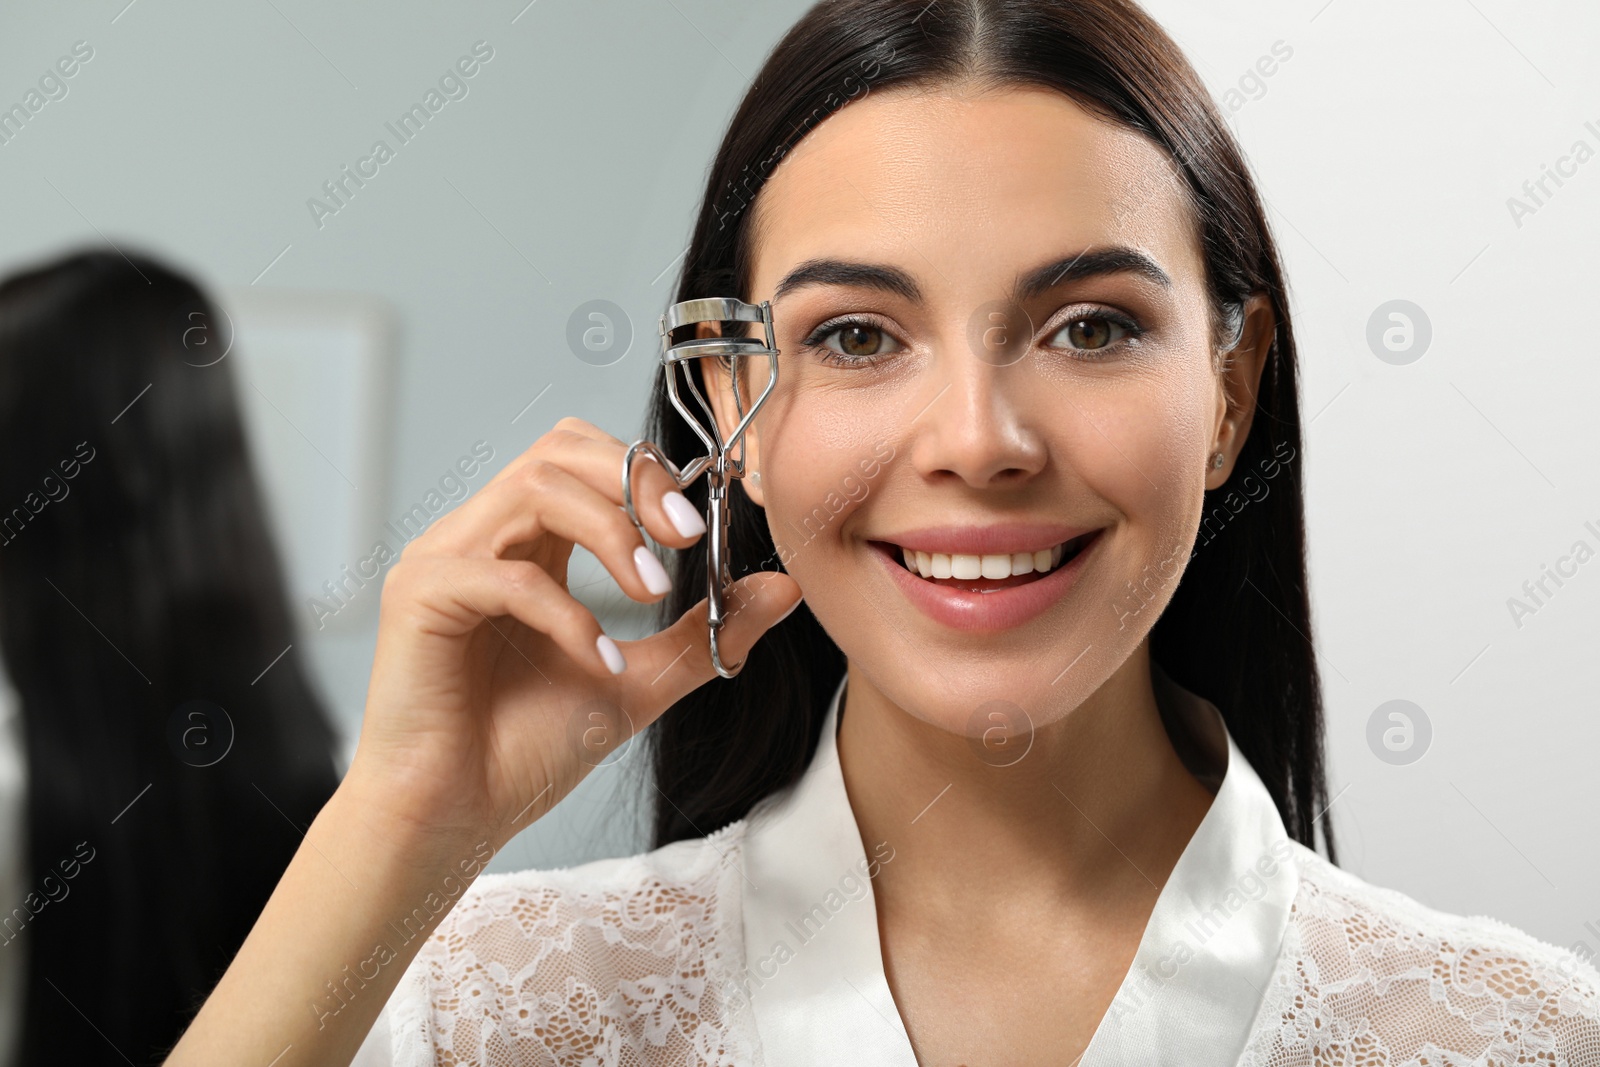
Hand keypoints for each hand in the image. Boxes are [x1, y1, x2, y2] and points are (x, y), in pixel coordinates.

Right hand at [345, 417, 801, 850]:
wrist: (453, 819)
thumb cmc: (524, 751)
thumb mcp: (638, 682)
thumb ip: (704, 632)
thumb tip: (784, 588)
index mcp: (527, 544)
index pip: (586, 460)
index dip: (647, 475)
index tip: (701, 528)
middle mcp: (481, 537)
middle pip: (559, 451)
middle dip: (634, 481)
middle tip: (687, 538)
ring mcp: (444, 558)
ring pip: (533, 489)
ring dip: (609, 534)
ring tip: (652, 592)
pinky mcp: (419, 594)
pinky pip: (504, 575)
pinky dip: (566, 613)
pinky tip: (599, 659)